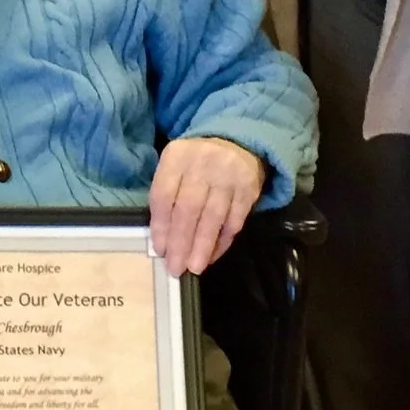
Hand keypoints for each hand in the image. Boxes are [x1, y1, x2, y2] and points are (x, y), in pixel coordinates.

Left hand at [149, 136, 265, 276]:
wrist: (236, 140)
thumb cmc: (196, 162)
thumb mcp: (175, 166)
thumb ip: (167, 195)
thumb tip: (163, 240)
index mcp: (177, 156)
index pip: (164, 194)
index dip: (161, 226)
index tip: (160, 250)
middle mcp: (202, 163)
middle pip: (189, 208)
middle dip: (181, 242)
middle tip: (176, 267)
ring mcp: (228, 175)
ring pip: (213, 217)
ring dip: (203, 246)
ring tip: (194, 268)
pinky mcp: (248, 188)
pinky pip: (235, 220)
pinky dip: (223, 242)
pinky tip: (212, 256)